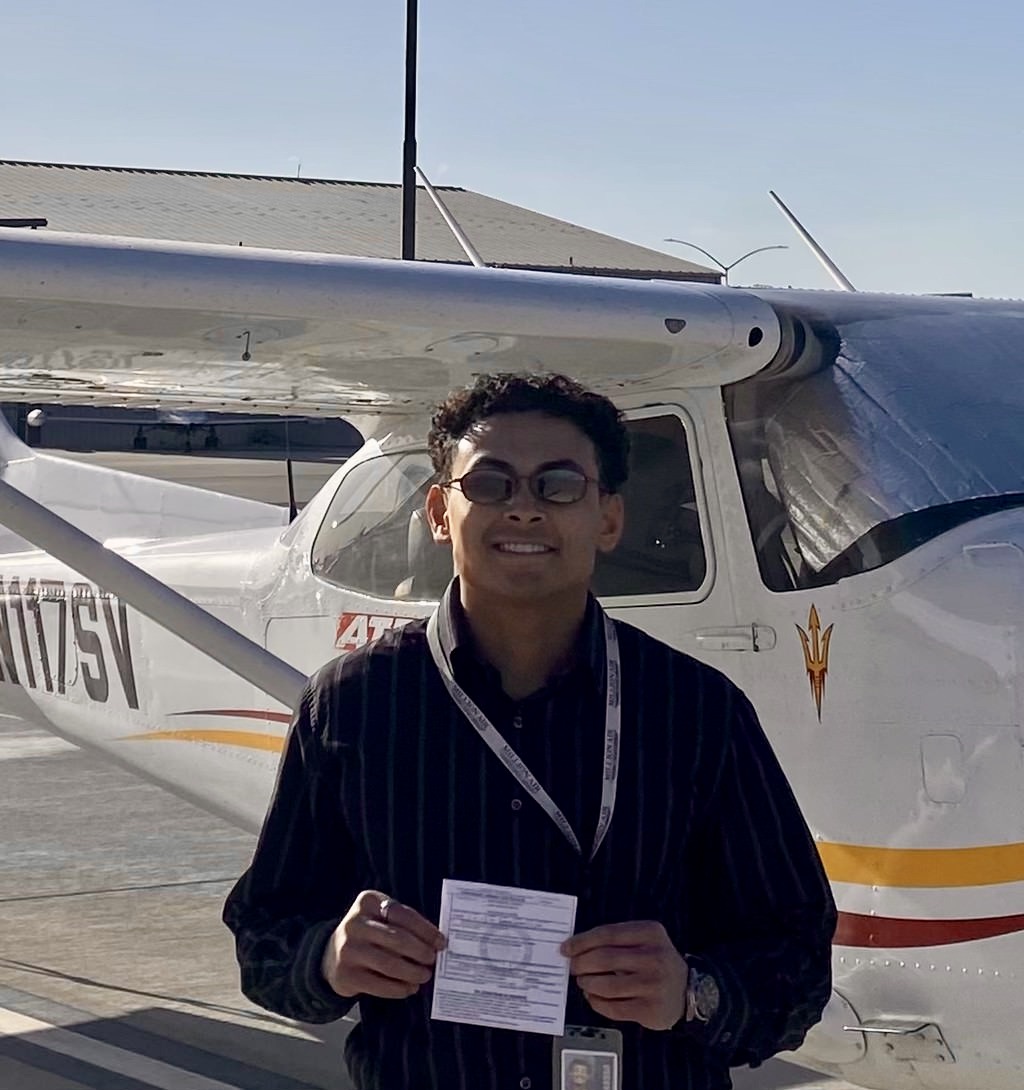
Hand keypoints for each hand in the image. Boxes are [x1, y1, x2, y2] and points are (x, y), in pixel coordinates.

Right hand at [321, 890, 445, 1000]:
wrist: (331, 955)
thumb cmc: (368, 934)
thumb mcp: (380, 918)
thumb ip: (403, 924)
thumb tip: (436, 942)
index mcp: (368, 902)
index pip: (403, 914)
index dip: (425, 930)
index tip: (441, 942)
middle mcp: (355, 923)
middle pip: (398, 939)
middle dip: (421, 952)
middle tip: (433, 960)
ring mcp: (348, 950)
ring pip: (390, 964)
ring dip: (412, 972)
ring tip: (424, 976)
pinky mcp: (346, 975)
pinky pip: (379, 984)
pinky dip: (398, 988)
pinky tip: (409, 988)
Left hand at [561, 921, 687, 1030]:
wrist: (687, 990)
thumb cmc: (656, 961)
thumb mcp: (644, 940)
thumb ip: (616, 940)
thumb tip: (576, 948)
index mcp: (650, 933)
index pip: (607, 934)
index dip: (582, 942)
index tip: (566, 948)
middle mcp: (654, 957)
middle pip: (605, 958)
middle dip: (582, 963)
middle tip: (573, 967)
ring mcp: (653, 985)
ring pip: (606, 985)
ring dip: (587, 984)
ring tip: (583, 982)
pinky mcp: (650, 1009)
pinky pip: (613, 1007)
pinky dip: (597, 1002)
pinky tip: (593, 998)